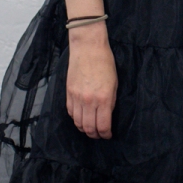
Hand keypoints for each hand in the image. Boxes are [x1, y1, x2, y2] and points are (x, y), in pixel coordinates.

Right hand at [66, 23, 117, 138]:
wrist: (88, 47)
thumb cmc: (105, 62)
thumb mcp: (114, 83)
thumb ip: (110, 101)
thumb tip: (107, 115)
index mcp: (103, 98)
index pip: (103, 125)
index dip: (106, 134)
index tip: (108, 135)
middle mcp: (89, 101)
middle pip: (89, 128)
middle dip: (95, 134)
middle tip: (99, 135)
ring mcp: (77, 97)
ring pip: (78, 123)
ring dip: (84, 129)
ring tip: (89, 128)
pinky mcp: (68, 93)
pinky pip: (70, 112)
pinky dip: (75, 118)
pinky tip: (80, 117)